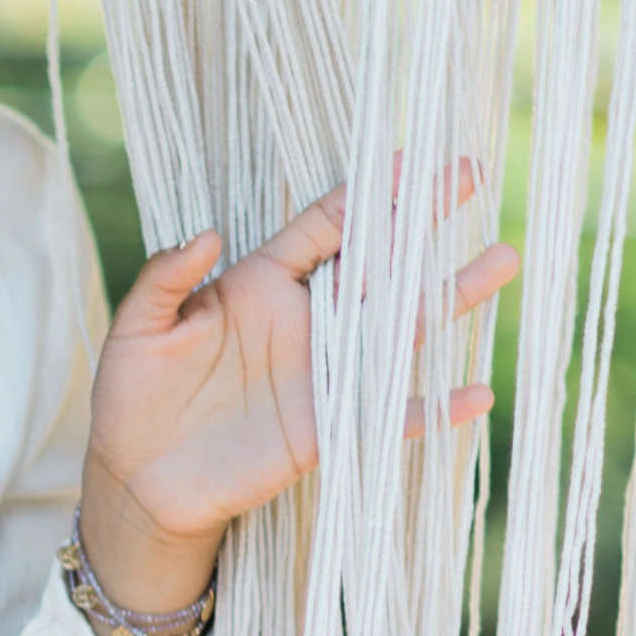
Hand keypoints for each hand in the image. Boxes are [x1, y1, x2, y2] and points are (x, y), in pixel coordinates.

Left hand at [77, 158, 518, 616]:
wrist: (136, 477)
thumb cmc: (132, 395)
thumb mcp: (135, 329)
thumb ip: (166, 278)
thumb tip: (206, 235)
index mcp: (258, 284)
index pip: (321, 228)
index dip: (360, 195)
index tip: (404, 158)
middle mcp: (302, 321)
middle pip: (374, 263)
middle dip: (420, 220)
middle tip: (469, 173)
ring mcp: (321, 373)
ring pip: (398, 327)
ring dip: (450, 296)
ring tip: (503, 260)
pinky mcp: (327, 428)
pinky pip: (389, 413)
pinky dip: (432, 408)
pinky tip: (477, 394)